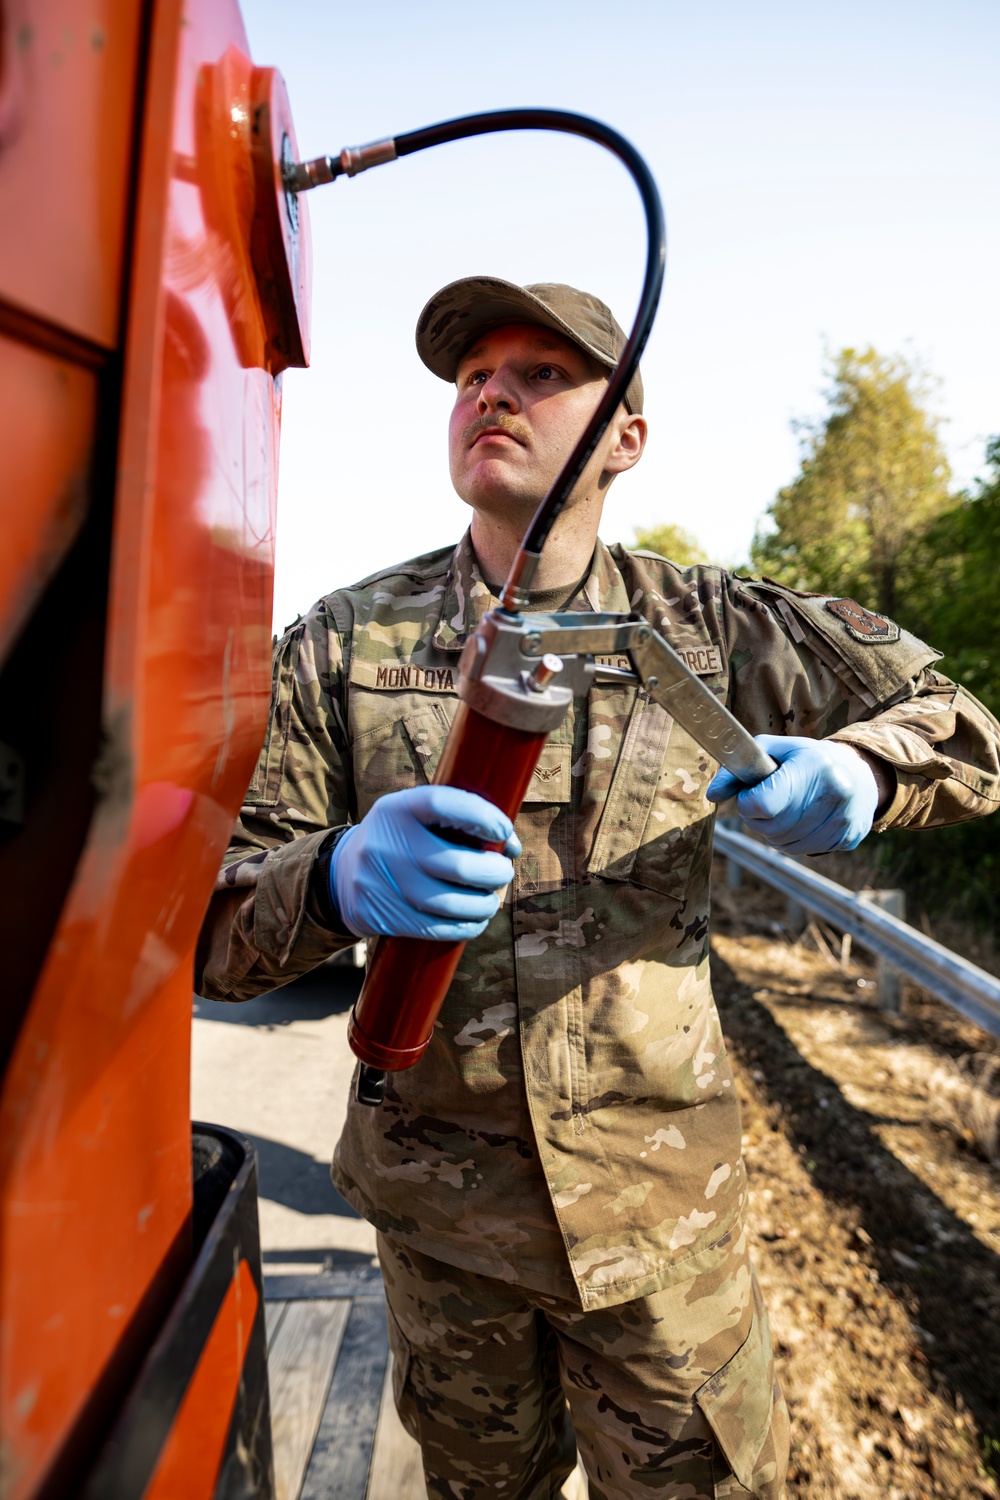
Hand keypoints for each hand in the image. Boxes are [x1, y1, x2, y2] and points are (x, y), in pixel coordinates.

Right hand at [328, 785, 520, 939]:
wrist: (341, 873)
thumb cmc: (400, 840)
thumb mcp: (416, 817)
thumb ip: (460, 822)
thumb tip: (510, 845)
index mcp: (398, 809)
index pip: (442, 803)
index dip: (480, 815)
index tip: (504, 830)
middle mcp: (387, 843)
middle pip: (455, 865)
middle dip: (493, 872)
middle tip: (502, 872)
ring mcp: (381, 882)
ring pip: (448, 904)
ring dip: (483, 905)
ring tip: (490, 901)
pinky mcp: (381, 915)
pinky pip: (434, 929)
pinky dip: (464, 927)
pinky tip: (475, 921)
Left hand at [706, 735, 878, 855]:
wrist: (858, 773)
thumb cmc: (803, 759)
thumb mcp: (770, 751)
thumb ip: (736, 771)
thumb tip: (712, 795)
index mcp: (815, 767)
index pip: (763, 804)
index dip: (748, 803)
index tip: (752, 793)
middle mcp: (835, 794)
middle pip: (772, 828)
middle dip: (759, 818)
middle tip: (767, 800)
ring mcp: (845, 819)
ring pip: (785, 845)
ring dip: (775, 831)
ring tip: (786, 808)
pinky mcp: (849, 838)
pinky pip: (803, 852)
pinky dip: (794, 840)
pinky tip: (803, 820)